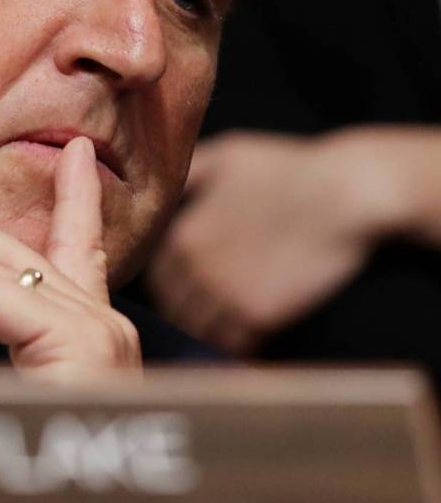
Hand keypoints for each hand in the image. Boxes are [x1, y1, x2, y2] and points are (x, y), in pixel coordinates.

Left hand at [148, 130, 397, 355]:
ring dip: (210, 333)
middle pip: (174, 307)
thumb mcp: (226, 157)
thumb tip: (165, 184)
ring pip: (199, 330)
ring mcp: (224, 294)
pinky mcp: (258, 315)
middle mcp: (194, 268)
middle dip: (188, 312)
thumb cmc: (288, 169)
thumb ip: (190, 174)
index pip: (159, 277)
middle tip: (208, 316)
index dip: (173, 286)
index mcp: (182, 235)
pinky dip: (238, 346)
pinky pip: (234, 344)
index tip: (190, 290)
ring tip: (226, 332)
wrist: (344, 193)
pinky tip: (250, 341)